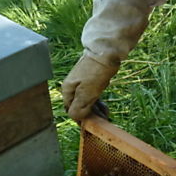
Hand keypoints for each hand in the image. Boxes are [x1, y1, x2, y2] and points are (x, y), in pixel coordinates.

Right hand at [62, 0, 151, 121]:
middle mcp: (72, 86)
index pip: (71, 111)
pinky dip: (98, 101)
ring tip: (107, 115)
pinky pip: (92, 94)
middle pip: (79, 106)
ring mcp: (81, 81)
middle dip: (91, 115)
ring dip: (96, 110)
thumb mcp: (87, 92)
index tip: (93, 125)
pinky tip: (105, 106)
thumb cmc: (96, 72)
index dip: (82, 119)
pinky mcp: (91, 78)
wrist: (106, 50)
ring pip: (86, 101)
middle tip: (104, 120)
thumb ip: (80, 107)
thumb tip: (76, 119)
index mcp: (67, 90)